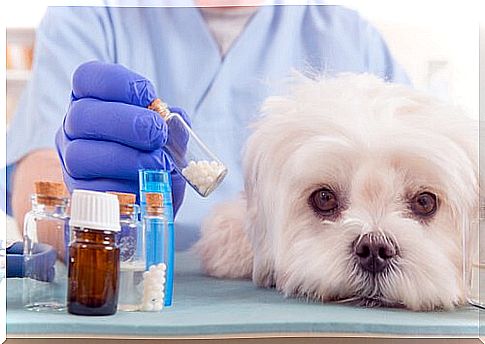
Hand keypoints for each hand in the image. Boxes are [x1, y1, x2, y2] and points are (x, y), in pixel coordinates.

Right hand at [55, 61, 186, 213]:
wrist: (153, 193)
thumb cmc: (156, 154)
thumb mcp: (169, 134)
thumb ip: (173, 126)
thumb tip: (174, 123)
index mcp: (92, 100)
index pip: (87, 78)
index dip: (117, 82)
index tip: (149, 95)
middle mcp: (74, 127)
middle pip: (82, 115)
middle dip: (127, 123)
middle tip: (158, 134)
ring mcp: (71, 161)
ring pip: (81, 155)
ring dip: (127, 158)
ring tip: (158, 163)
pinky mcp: (79, 193)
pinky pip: (92, 190)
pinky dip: (125, 186)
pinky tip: (147, 184)